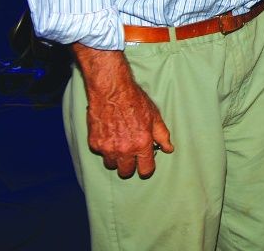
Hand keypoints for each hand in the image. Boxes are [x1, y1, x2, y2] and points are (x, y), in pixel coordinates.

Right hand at [73, 45, 172, 178]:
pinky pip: (101, 153)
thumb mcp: (154, 117)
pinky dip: (105, 148)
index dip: (146, 169)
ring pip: (111, 165)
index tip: (145, 165)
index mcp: (141, 144)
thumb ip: (162, 135)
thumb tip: (169, 149)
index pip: (145, 170)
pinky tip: (110, 135)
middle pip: (126, 172)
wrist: (111, 90)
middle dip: (130, 166)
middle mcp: (124, 149)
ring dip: (116, 158)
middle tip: (132, 156)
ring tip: (120, 144)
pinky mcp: (94, 143)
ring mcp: (107, 148)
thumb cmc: (134, 101)